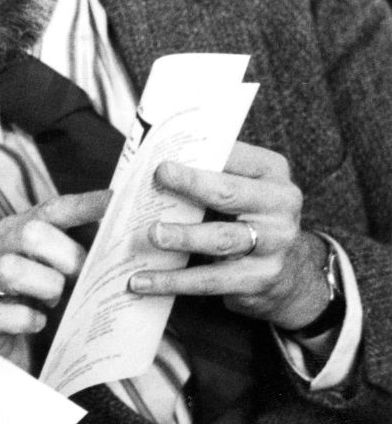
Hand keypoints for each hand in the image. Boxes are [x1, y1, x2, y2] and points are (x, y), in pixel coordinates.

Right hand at [0, 190, 110, 370]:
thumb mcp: (81, 275)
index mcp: (22, 231)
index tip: (117, 202)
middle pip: (30, 234)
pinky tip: (40, 323)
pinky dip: (24, 318)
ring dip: (45, 286)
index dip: (84, 205)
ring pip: (9, 269)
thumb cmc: (61, 310)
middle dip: (67, 256)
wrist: (36, 360)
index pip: (52, 209)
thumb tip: (130, 225)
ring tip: (58, 301)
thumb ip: (97, 249)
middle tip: (84, 277)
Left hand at [127, 141, 331, 329]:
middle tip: (159, 178)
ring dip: (183, 237)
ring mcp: (273, 246)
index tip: (163, 155)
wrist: (293, 275)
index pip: (233, 158)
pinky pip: (210, 280)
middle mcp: (279, 207)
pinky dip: (173, 281)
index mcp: (271, 173)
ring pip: (221, 239)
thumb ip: (210, 174)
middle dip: (191, 185)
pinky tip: (142, 281)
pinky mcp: (259, 280)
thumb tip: (149, 165)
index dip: (199, 156)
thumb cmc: (249, 218)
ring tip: (153, 234)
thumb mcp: (243, 188)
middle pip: (230, 194)